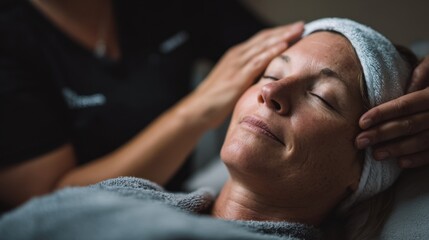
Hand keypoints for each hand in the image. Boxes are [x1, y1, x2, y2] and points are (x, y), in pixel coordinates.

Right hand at [179, 22, 303, 128]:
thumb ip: (248, 78)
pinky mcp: (238, 76)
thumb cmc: (216, 100)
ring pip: (263, 45)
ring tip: (298, 31)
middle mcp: (237, 56)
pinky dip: (271, 51)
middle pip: (264, 38)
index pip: (261, 40)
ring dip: (282, 36)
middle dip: (283, 31)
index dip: (277, 34)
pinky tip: (284, 46)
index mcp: (236, 57)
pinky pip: (258, 61)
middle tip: (301, 25)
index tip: (293, 30)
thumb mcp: (234, 84)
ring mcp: (237, 64)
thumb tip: (264, 80)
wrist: (198, 109)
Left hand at [355, 56, 428, 167]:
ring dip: (396, 149)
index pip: (405, 105)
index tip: (362, 122)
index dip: (382, 114)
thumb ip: (419, 75)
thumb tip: (403, 88)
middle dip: (382, 134)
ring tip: (375, 154)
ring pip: (421, 141)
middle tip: (360, 141)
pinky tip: (400, 163)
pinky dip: (418, 159)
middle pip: (408, 125)